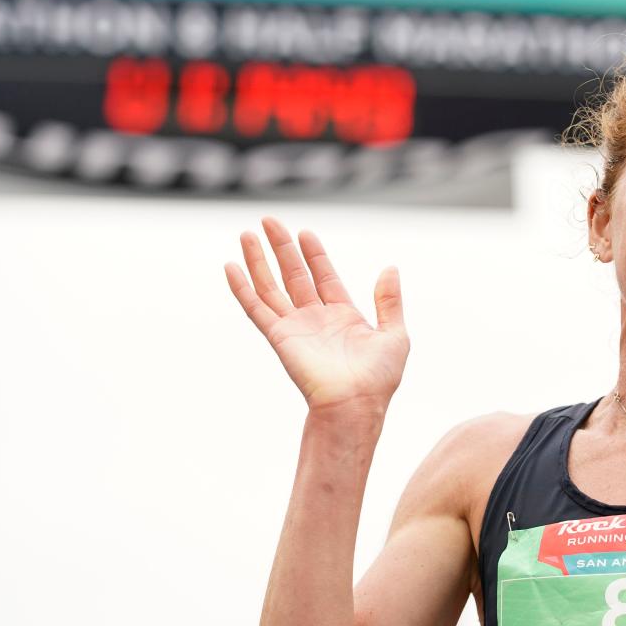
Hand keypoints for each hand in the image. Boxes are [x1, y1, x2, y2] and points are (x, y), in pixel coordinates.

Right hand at [224, 218, 408, 416]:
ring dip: (258, 260)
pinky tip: (231, 266)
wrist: (355, 405)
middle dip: (281, 248)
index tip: (304, 232)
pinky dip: (243, 287)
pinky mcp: (279, 337)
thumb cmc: (378, 379)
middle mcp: (315, 319)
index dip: (314, 254)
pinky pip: (256, 308)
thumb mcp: (394, 334)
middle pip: (294, 275)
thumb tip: (391, 268)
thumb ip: (389, 301)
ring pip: (271, 286)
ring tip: (247, 234)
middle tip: (269, 220)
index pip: (324, 276)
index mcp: (343, 317)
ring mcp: (295, 327)